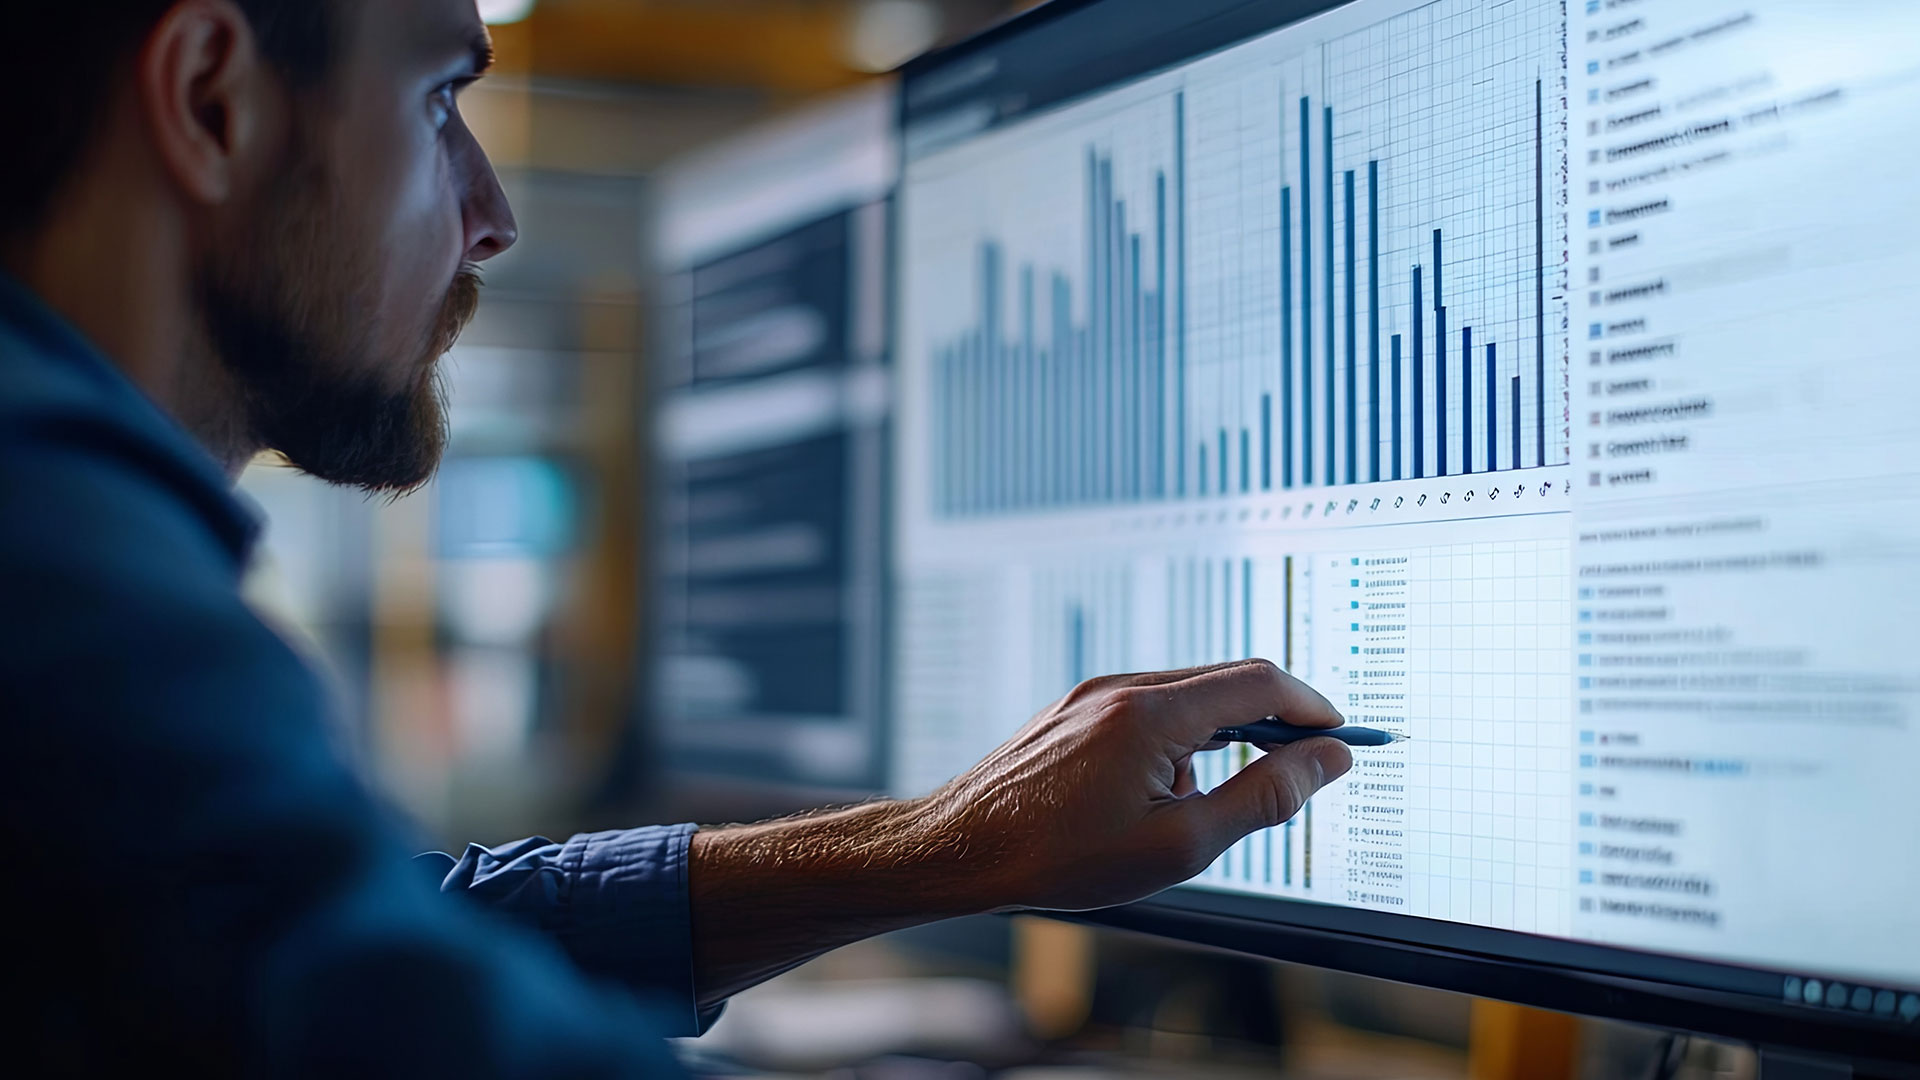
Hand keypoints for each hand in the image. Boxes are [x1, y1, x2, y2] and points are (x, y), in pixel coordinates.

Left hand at [919, 659, 1352, 912]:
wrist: (960, 850)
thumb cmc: (1061, 858)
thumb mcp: (1181, 844)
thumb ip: (1265, 797)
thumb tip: (1330, 760)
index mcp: (1151, 711)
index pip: (1260, 682)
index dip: (1313, 708)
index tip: (1346, 739)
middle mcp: (1122, 687)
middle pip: (1227, 683)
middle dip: (1274, 724)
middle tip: (1303, 773)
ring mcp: (1094, 695)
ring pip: (1188, 700)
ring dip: (1221, 742)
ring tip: (1197, 814)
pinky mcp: (1076, 710)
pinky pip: (1150, 712)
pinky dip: (1178, 747)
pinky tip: (1153, 805)